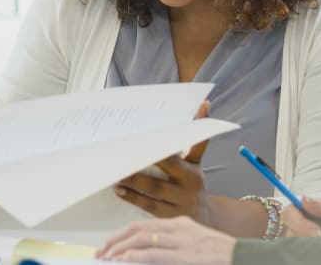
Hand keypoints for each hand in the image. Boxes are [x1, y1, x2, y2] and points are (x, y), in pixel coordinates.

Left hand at [96, 216, 234, 264]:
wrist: (244, 257)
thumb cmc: (221, 254)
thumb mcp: (195, 243)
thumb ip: (172, 244)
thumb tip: (145, 255)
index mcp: (180, 223)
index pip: (143, 224)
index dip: (122, 233)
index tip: (109, 244)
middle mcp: (179, 228)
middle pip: (138, 228)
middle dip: (115, 239)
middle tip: (101, 252)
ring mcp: (182, 241)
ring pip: (142, 238)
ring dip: (119, 248)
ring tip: (107, 257)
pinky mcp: (185, 255)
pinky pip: (154, 253)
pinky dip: (134, 255)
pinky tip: (123, 259)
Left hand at [117, 101, 213, 224]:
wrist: (204, 216)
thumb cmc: (193, 182)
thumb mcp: (197, 161)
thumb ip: (196, 137)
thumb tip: (204, 105)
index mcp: (193, 170)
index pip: (179, 156)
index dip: (165, 149)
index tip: (148, 139)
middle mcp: (188, 186)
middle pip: (165, 172)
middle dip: (144, 164)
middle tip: (124, 154)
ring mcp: (179, 202)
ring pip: (154, 190)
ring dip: (134, 182)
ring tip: (116, 174)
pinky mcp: (168, 217)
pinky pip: (149, 206)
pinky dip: (133, 198)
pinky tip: (120, 191)